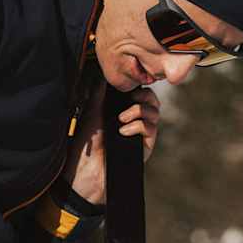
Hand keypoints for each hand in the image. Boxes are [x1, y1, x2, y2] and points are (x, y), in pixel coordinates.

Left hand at [61, 82, 161, 205]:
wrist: (87, 168)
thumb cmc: (87, 142)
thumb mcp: (91, 111)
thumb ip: (100, 92)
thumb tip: (104, 74)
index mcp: (124, 110)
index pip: (140, 94)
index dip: (139, 88)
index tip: (128, 88)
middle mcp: (135, 121)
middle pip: (153, 101)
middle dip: (145, 97)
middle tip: (132, 100)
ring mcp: (142, 134)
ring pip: (155, 113)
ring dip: (139, 111)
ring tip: (121, 119)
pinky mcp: (146, 146)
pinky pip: (150, 128)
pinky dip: (137, 126)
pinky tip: (123, 132)